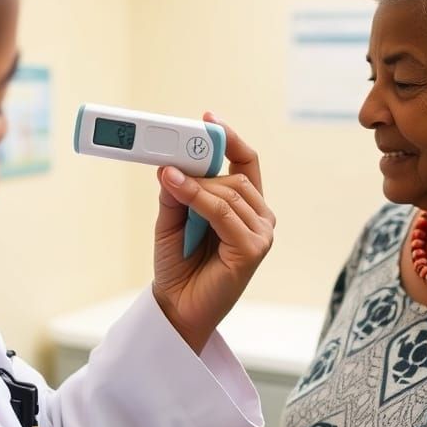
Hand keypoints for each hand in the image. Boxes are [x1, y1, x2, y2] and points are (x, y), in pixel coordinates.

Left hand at [151, 114, 274, 352]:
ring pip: (229, 192)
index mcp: (246, 207)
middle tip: (170, 156)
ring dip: (195, 183)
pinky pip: (225, 213)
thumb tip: (171, 163)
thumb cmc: (179, 266)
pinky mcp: (253, 250)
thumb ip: (176, 192)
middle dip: (202, 164)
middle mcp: (259, 219)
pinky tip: (176, 186)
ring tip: (166, 177)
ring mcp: (261, 235)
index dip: (230, 138)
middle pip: (235, 176)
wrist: (176, 308)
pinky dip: (198, 197)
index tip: (208, 118)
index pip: (246, 163)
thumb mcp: (172, 219)